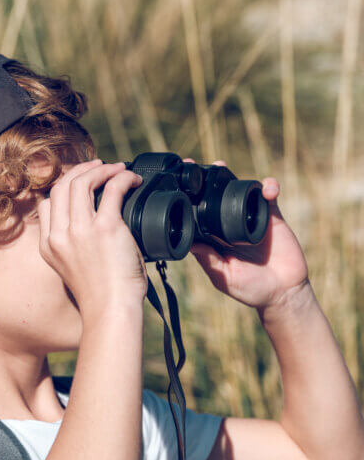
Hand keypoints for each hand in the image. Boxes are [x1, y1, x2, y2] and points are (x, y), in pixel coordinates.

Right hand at [36, 159, 147, 317]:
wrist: (111, 311)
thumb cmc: (101, 295)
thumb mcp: (73, 269)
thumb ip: (73, 246)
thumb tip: (92, 223)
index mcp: (48, 246)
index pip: (47, 205)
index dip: (65, 188)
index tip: (83, 184)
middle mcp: (59, 235)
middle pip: (62, 187)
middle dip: (81, 170)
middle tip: (100, 167)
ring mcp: (80, 230)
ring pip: (81, 182)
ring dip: (101, 169)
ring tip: (117, 169)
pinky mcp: (105, 228)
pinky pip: (112, 189)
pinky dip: (123, 178)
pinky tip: (132, 180)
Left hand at [186, 158, 309, 310]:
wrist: (283, 294)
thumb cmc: (250, 289)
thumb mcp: (223, 276)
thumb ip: (208, 259)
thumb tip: (188, 242)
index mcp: (214, 240)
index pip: (197, 216)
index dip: (187, 201)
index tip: (176, 187)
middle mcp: (229, 226)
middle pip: (215, 198)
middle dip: (205, 181)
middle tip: (193, 165)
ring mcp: (250, 220)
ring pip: (240, 193)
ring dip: (232, 177)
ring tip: (221, 166)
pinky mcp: (272, 218)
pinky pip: (269, 198)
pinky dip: (269, 188)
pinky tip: (267, 189)